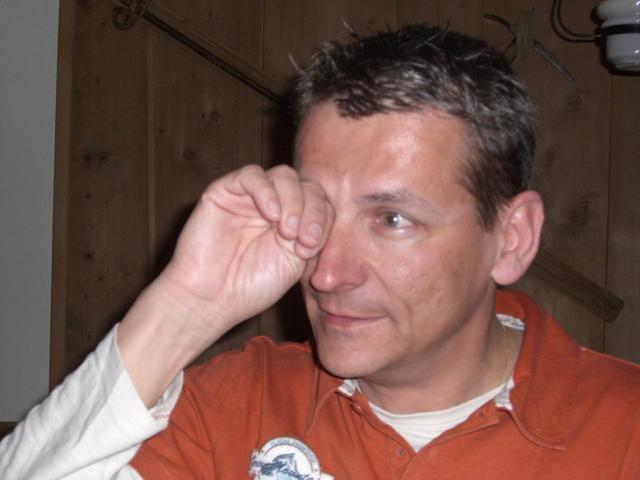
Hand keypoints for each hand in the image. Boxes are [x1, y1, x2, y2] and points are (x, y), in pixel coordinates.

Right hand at [159, 163, 332, 329]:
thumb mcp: (295, 263)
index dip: (322, 220)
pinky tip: (270, 215)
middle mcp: (273, 205)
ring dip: (293, 201)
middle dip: (312, 210)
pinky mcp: (224, 191)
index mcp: (293, 222)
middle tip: (303, 239)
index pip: (320, 203)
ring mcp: (249, 197)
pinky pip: (251, 174)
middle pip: (306, 185)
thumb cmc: (251, 287)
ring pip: (283, 175)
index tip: (311, 248)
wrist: (210, 300)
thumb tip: (327, 214)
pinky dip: (266, 191)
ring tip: (287, 231)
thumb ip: (311, 236)